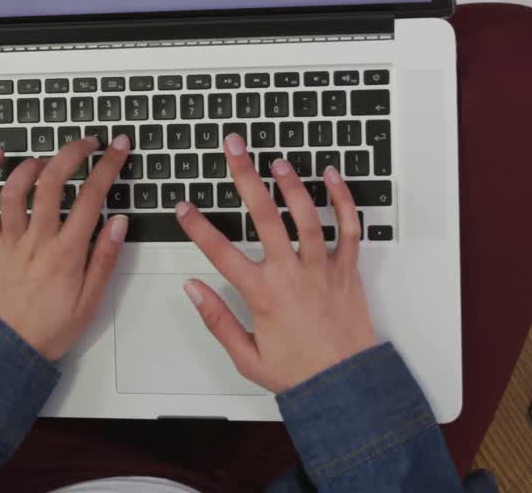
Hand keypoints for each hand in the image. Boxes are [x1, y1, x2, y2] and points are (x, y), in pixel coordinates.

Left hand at [0, 134, 131, 360]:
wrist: (7, 349)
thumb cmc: (50, 328)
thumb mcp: (92, 300)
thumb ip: (105, 257)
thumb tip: (120, 221)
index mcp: (66, 253)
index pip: (91, 197)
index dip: (108, 166)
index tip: (119, 148)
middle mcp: (36, 240)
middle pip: (51, 182)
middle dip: (73, 153)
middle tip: (90, 142)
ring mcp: (10, 239)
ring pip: (14, 189)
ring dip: (33, 163)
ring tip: (51, 157)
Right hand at [175, 133, 376, 392]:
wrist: (347, 384)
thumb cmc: (299, 373)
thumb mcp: (246, 356)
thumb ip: (217, 319)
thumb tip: (192, 289)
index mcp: (263, 294)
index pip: (220, 252)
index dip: (197, 226)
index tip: (184, 207)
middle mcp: (291, 274)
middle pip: (263, 215)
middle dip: (246, 176)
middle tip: (235, 148)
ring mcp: (322, 268)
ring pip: (306, 215)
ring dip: (291, 183)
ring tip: (277, 160)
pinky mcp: (348, 269)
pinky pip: (348, 228)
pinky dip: (342, 200)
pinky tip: (333, 177)